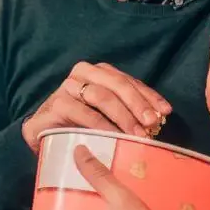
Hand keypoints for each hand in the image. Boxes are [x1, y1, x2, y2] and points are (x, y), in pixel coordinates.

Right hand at [23, 62, 171, 152]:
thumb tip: (158, 120)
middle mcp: (84, 73)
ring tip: (138, 134)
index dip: (149, 96)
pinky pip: (85, 113)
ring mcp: (69, 86)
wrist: (43, 133)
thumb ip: (128, 111)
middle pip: (118, 85)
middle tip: (152, 123)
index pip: (130, 81)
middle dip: (138, 104)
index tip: (165, 112)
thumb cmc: (79, 124)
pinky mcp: (58, 103)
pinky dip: (102, 126)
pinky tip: (114, 137)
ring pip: (103, 97)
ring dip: (123, 116)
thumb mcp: (107, 115)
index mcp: (100, 72)